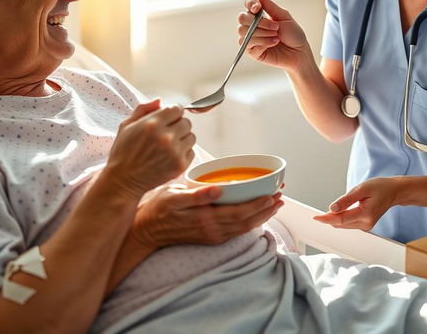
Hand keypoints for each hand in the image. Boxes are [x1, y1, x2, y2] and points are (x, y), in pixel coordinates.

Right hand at [104, 100, 195, 200]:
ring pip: (191, 136)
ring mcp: (174, 152)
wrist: (123, 181)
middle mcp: (166, 137)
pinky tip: (170, 156)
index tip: (168, 119)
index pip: (177, 109)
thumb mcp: (126, 126)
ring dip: (182, 139)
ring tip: (169, 145)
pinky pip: (191, 152)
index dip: (172, 113)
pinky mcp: (180, 165)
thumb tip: (160, 101)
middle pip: (186, 122)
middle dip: (178, 125)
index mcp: (152, 124)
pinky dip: (183, 153)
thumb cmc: (123, 153)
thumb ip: (143, 109)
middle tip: (167, 133)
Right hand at [132, 184, 283, 247]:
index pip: (239, 212)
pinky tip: (256, 215)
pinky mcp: (210, 238)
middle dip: (265, 210)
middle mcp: (212, 231)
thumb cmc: (159, 208)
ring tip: (275, 205)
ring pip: (243, 229)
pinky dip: (250, 223)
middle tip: (281, 197)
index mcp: (205, 218)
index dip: (257, 205)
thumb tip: (217, 189)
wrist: (146, 231)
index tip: (272, 195)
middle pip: (246, 222)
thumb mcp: (173, 195)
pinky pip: (236, 232)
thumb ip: (196, 194)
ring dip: (261, 217)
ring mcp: (212, 236)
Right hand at [238, 0, 309, 70]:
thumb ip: (271, 6)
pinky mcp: (251, 51)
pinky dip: (263, 42)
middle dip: (260, 22)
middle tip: (276, 27)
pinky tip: (274, 43)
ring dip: (262, 33)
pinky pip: (248, 44)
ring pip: (243, 31)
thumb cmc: (293, 34)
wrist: (298, 53)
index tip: (258, 8)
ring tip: (276, 36)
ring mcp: (250, 38)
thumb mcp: (284, 17)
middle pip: (242, 18)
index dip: (250, 3)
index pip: (248, 4)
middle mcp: (252, 25)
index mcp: (260, 14)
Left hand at [313, 177, 399, 231]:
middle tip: (317, 215)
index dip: (327, 219)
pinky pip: (349, 224)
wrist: (393, 192)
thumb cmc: (380, 187)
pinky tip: (337, 214)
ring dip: (334, 220)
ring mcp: (367, 226)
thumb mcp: (361, 189)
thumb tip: (332, 208)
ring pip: (344, 226)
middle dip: (328, 219)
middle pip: (341, 224)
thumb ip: (346, 200)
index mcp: (366, 214)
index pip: (341, 220)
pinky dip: (341, 220)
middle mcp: (366, 223)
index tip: (316, 218)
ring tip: (325, 213)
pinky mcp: (366, 225)